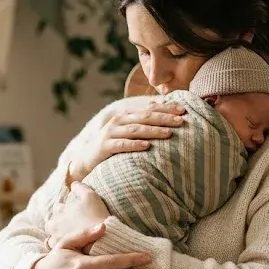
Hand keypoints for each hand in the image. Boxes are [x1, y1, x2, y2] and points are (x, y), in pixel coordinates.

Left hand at [46, 182, 109, 249]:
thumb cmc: (96, 215)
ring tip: (70, 237)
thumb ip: (80, 187)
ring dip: (58, 235)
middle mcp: (54, 224)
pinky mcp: (61, 250)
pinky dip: (61, 246)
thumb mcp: (90, 195)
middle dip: (58, 223)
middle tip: (70, 225)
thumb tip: (73, 183)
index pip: (58, 207)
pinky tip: (70, 246)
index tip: (75, 213)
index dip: (66, 209)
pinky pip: (56, 248)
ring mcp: (56, 238)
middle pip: (51, 222)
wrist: (102, 238)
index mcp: (59, 210)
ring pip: (52, 236)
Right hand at [68, 99, 185, 181]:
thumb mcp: (127, 133)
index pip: (149, 109)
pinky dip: (135, 144)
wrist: (85, 160)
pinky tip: (146, 146)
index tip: (183, 110)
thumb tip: (165, 115)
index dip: (166, 108)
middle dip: (164, 118)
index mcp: (126, 116)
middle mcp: (118, 121)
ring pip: (135, 129)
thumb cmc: (112, 146)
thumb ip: (142, 124)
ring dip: (153, 131)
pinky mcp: (105, 147)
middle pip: (145, 117)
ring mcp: (110, 133)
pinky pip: (122, 145)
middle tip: (180, 120)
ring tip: (168, 133)